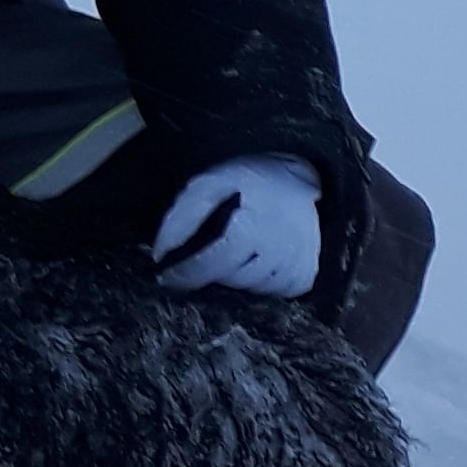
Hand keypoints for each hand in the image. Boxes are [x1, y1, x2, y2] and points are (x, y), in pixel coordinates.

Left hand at [153, 157, 324, 298]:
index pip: (211, 265)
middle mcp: (278, 251)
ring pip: (254, 289)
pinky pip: (277, 292)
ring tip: (237, 250)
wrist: (299, 174)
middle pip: (231, 280)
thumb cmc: (251, 178)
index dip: (185, 275)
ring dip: (238, 276)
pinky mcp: (307, 272)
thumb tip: (160, 253)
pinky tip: (258, 261)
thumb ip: (183, 217)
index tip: (166, 277)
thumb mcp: (210, 183)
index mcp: (252, 228)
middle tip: (209, 251)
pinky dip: (263, 283)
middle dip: (213, 269)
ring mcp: (297, 265)